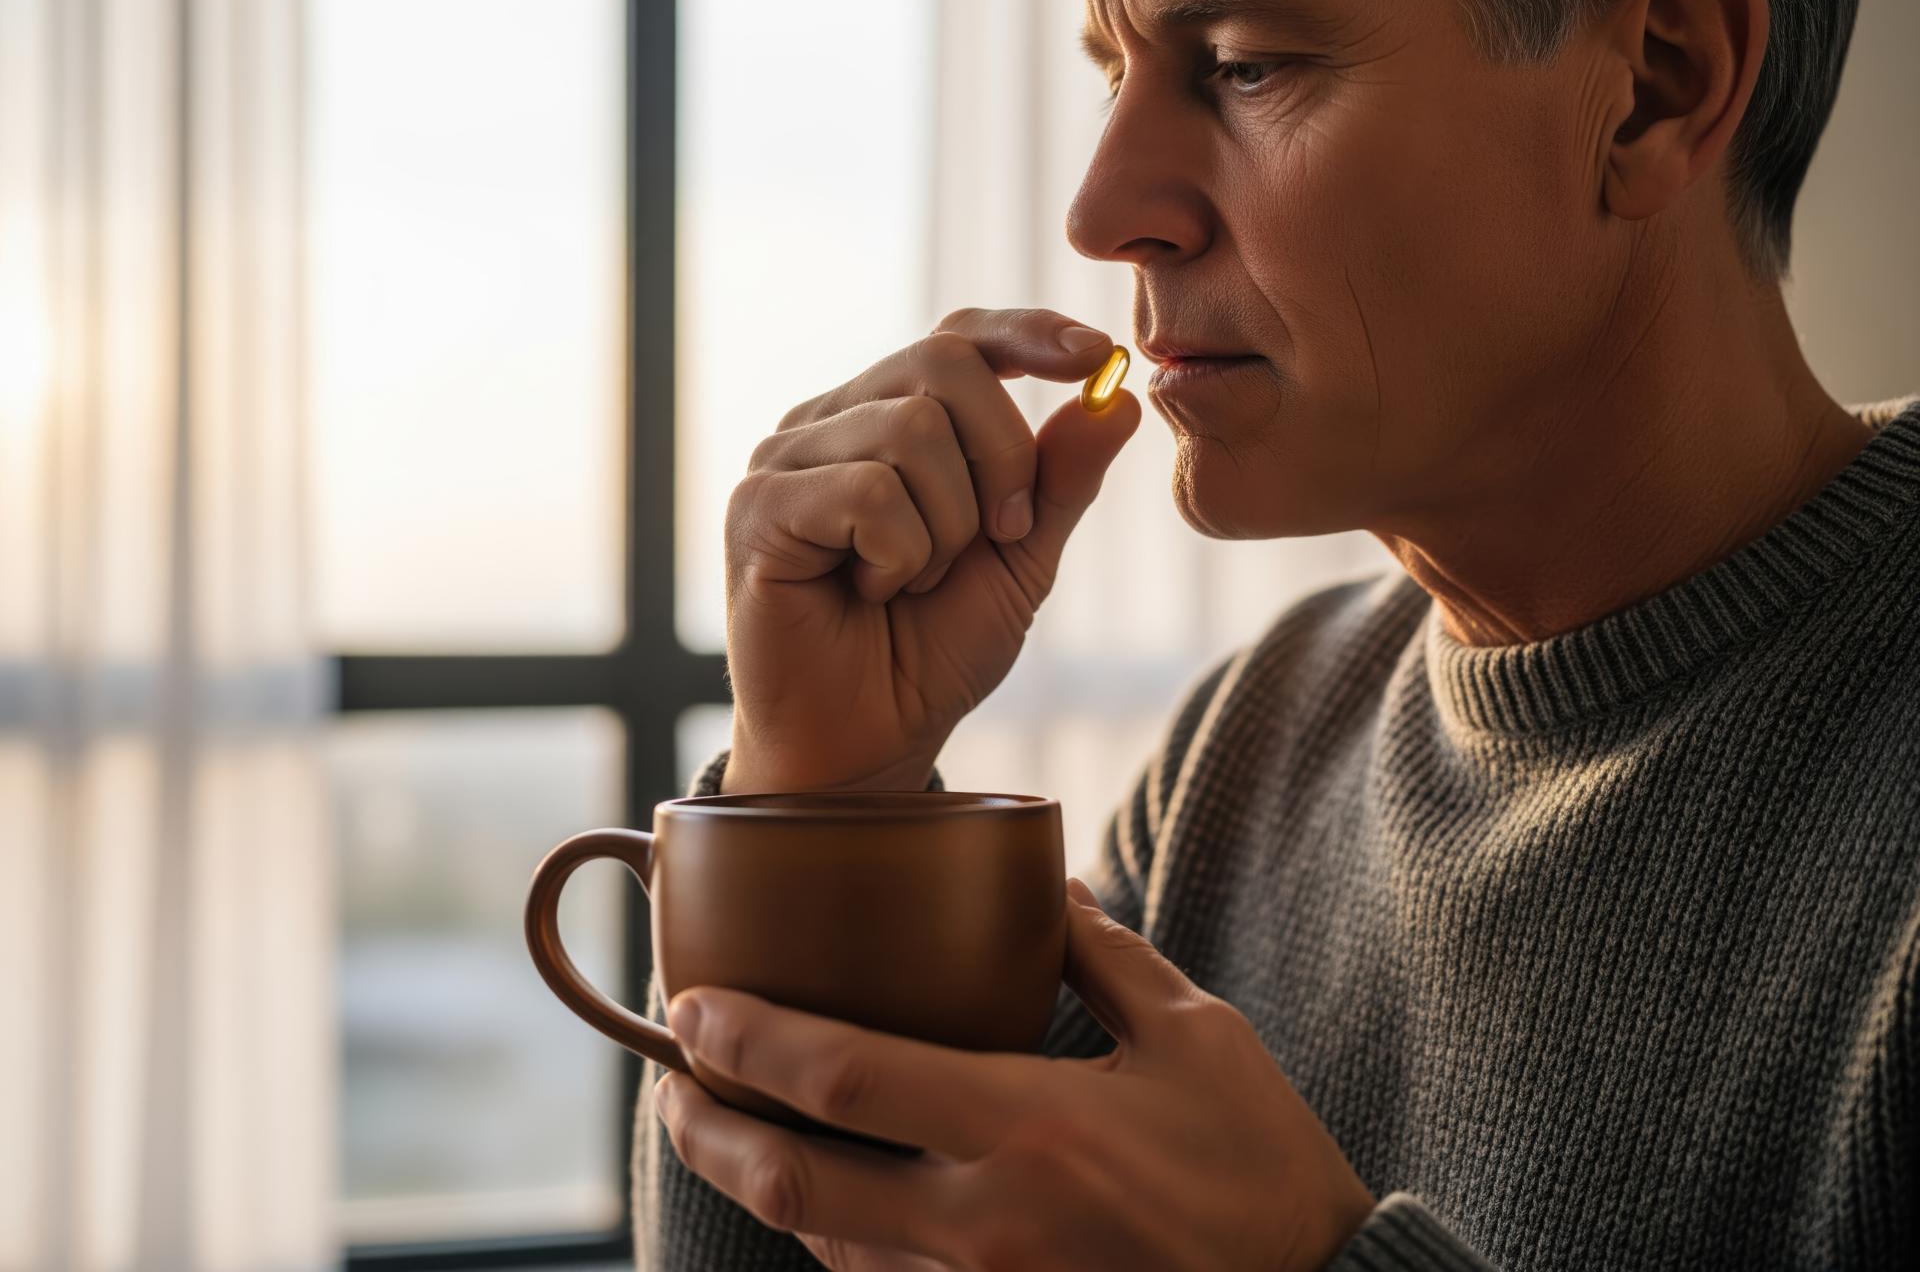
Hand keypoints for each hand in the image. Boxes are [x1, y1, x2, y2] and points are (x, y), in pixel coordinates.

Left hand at [652, 881, 1376, 1270]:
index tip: (692, 1007)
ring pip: (822, 1244)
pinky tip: (818, 1200)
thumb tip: (1045, 887)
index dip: (748, 1041)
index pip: (841, 1077)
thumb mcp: (1195, 1034)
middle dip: (708, 1130)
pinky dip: (828, 1239)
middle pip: (793, 1182)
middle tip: (668, 1082)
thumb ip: (1102, 958)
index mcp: (1027, 1126)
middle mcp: (982, 1221)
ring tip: (721, 1130)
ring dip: (756, 1186)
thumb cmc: (1260, 1165)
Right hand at [720, 308, 1140, 793]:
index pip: (958, 337)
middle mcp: (832, 423)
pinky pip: (868, 491)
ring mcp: (786, 460)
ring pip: (911, 431)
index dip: (1027, 333)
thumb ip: (1062, 478)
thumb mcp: (1022, 559)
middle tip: (999, 537)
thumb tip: (1120, 397)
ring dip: (946, 526)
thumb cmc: (932, 650)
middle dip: (1003, 459)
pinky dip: (900, 554)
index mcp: (889, 419)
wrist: (870, 741)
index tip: (1095, 356)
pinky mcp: (757, 508)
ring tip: (915, 581)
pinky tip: (873, 592)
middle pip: (943, 366)